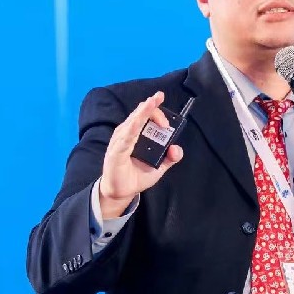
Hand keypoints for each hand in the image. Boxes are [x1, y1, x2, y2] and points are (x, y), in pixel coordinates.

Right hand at [99, 91, 182, 217]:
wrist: (122, 191)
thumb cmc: (137, 176)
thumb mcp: (159, 167)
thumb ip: (170, 157)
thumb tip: (176, 148)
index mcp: (137, 134)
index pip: (146, 115)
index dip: (157, 111)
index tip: (167, 122)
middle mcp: (128, 134)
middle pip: (140, 114)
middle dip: (152, 107)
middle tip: (162, 105)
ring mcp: (121, 141)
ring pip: (133, 121)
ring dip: (144, 111)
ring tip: (152, 101)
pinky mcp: (116, 151)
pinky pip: (126, 137)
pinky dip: (133, 127)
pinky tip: (138, 121)